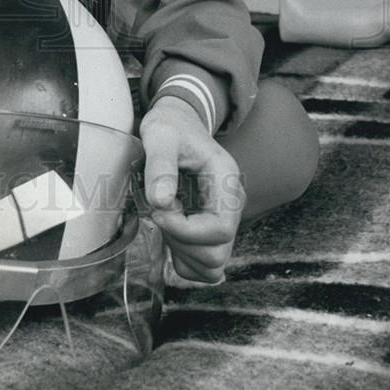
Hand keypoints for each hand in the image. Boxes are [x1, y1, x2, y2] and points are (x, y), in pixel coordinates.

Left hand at [139, 95, 244, 283]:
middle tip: (159, 213)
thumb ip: (160, 165)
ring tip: (166, 219)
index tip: (157, 212)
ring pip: (212, 265)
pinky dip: (183, 259)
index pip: (221, 229)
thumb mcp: (160, 135)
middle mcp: (231, 205)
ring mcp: (223, 220)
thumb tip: (161, 203)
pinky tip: (169, 231)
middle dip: (180, 242)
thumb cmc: (171, 127)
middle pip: (217, 253)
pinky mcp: (211, 230)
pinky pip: (203, 266)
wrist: (179, 124)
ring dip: (181, 252)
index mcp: (226, 182)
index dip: (185, 231)